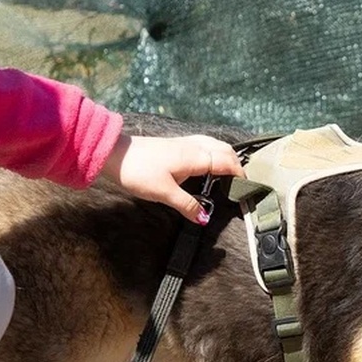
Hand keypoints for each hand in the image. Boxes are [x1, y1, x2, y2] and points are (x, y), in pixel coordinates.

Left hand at [100, 134, 243, 224]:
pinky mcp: (176, 144)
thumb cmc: (139, 172)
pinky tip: (209, 162)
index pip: (228, 163)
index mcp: (196, 157)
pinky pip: (205, 144)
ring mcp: (185, 143)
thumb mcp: (164, 193)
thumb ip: (187, 205)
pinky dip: (214, 152)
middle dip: (237, 164)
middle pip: (225, 150)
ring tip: (230, 173)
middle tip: (241, 183)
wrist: (114, 154)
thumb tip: (204, 218)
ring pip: (216, 144)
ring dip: (227, 156)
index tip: (247, 189)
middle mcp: (194, 146)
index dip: (240, 175)